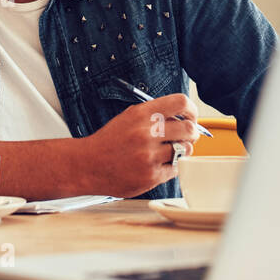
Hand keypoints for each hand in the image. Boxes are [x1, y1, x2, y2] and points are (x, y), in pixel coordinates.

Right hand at [79, 94, 200, 197]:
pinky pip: (176, 169)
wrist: (87, 165)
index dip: (192, 110)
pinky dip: (172, 166)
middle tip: (187, 137)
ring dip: (182, 151)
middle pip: (189, 128)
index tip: (192, 116)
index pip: (181, 103)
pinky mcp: (151, 176)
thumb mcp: (129, 117)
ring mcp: (149, 156)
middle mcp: (146, 133)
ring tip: (171, 151)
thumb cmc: (110, 141)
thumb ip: (155, 114)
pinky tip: (160, 164)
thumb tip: (184, 116)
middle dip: (192, 133)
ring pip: (185, 150)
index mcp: (142, 114)